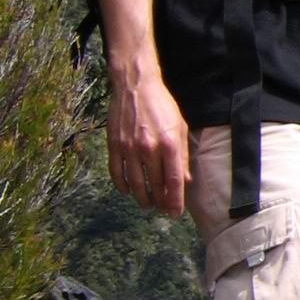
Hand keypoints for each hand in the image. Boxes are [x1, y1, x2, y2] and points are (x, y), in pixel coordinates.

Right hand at [107, 71, 189, 216]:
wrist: (136, 86)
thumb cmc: (162, 106)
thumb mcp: (180, 127)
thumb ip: (182, 155)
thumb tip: (185, 181)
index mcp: (169, 144)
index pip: (174, 181)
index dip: (175, 200)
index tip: (175, 213)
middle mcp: (149, 148)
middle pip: (155, 185)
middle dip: (160, 201)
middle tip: (162, 209)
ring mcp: (129, 148)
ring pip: (135, 183)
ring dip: (142, 198)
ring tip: (147, 204)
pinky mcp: (114, 145)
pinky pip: (116, 172)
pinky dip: (122, 186)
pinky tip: (127, 192)